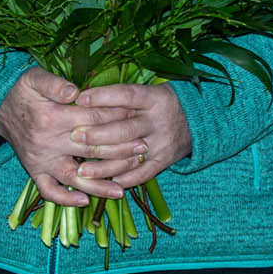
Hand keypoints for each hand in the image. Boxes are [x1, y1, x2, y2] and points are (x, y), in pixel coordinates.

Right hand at [0, 68, 137, 205]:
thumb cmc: (21, 91)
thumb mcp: (34, 78)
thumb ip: (54, 83)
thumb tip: (76, 91)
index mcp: (50, 118)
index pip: (92, 120)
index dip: (116, 117)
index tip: (136, 115)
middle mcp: (46, 143)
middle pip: (92, 150)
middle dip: (121, 149)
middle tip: (143, 148)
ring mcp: (40, 160)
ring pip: (75, 178)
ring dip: (100, 185)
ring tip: (123, 189)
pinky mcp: (34, 171)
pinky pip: (49, 191)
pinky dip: (66, 199)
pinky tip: (86, 201)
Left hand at [71, 83, 193, 188]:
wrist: (198, 119)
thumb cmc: (158, 103)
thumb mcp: (145, 91)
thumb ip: (118, 96)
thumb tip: (81, 97)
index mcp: (152, 98)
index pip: (126, 95)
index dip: (103, 97)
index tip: (80, 99)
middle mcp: (157, 121)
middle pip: (125, 129)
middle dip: (97, 135)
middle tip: (73, 137)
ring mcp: (162, 143)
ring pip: (130, 155)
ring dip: (104, 165)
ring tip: (82, 170)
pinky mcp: (165, 160)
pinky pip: (144, 173)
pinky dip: (125, 179)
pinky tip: (106, 182)